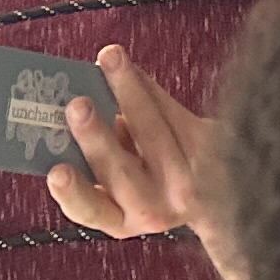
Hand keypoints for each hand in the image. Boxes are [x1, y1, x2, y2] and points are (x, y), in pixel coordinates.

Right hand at [48, 44, 210, 241]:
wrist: (223, 190)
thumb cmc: (155, 184)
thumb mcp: (122, 190)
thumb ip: (98, 162)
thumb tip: (71, 110)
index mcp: (120, 220)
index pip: (91, 212)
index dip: (73, 193)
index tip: (56, 171)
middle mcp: (154, 208)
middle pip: (122, 172)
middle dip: (97, 137)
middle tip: (77, 106)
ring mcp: (185, 181)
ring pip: (152, 131)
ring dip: (127, 90)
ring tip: (108, 59)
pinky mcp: (209, 151)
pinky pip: (174, 110)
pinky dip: (149, 86)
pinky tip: (129, 67)